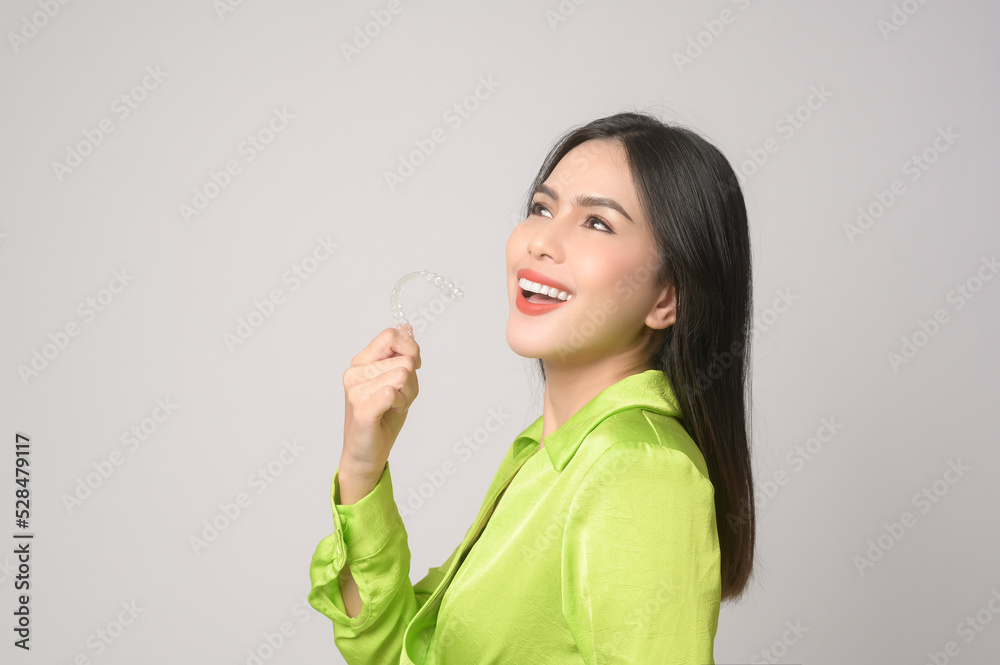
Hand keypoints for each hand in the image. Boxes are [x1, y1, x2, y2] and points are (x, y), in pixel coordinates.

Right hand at [339, 324, 420, 498]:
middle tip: (398, 397)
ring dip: (407, 394)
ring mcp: (356, 390)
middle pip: (404, 359)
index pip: (391, 335)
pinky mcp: (362, 409)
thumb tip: (406, 326)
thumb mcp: (398, 380)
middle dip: (411, 380)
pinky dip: (400, 403)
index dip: (410, 348)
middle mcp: (354, 372)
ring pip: (403, 375)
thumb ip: (400, 353)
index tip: (413, 365)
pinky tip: (390, 412)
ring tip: (393, 406)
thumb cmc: (383, 417)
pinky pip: (392, 392)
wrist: (367, 452)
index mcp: (361, 361)